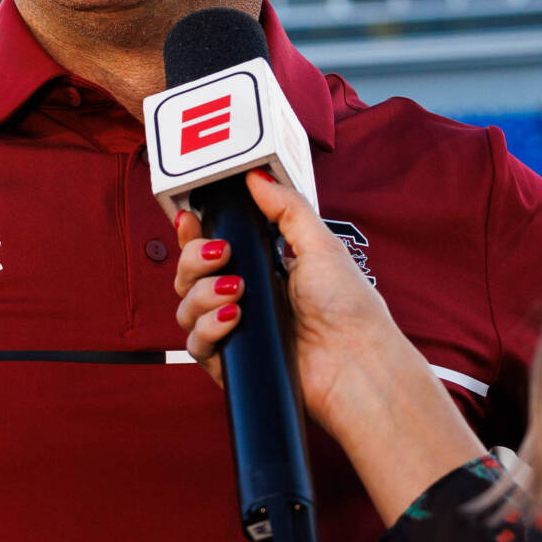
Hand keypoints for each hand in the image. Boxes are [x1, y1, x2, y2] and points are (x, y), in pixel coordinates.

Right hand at [175, 172, 483, 524]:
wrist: (356, 362)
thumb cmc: (348, 309)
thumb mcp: (320, 245)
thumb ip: (286, 207)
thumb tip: (257, 177)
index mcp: (261, 271)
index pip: (210, 249)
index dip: (193, 235)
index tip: (191, 220)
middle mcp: (243, 300)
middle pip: (188, 276)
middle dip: (194, 259)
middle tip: (222, 255)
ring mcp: (235, 332)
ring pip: (185, 308)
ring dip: (202, 294)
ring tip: (238, 291)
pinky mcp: (232, 364)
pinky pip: (196, 345)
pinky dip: (208, 329)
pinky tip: (234, 318)